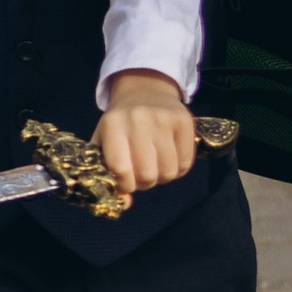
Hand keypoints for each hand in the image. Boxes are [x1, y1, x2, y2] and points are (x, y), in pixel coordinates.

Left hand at [94, 71, 197, 196]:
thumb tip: (124, 203)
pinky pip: (186, 164)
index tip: (126, 181)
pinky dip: (178, 168)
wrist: (145, 88)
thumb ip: (108, 174)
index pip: (121, 170)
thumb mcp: (105, 142)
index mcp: (113, 125)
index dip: (125, 185)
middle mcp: (138, 119)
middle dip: (144, 182)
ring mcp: (163, 119)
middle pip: (147, 175)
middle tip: (142, 171)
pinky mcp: (184, 120)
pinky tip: (170, 155)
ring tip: (156, 162)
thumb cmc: (121, 122)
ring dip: (162, 176)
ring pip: (169, 172)